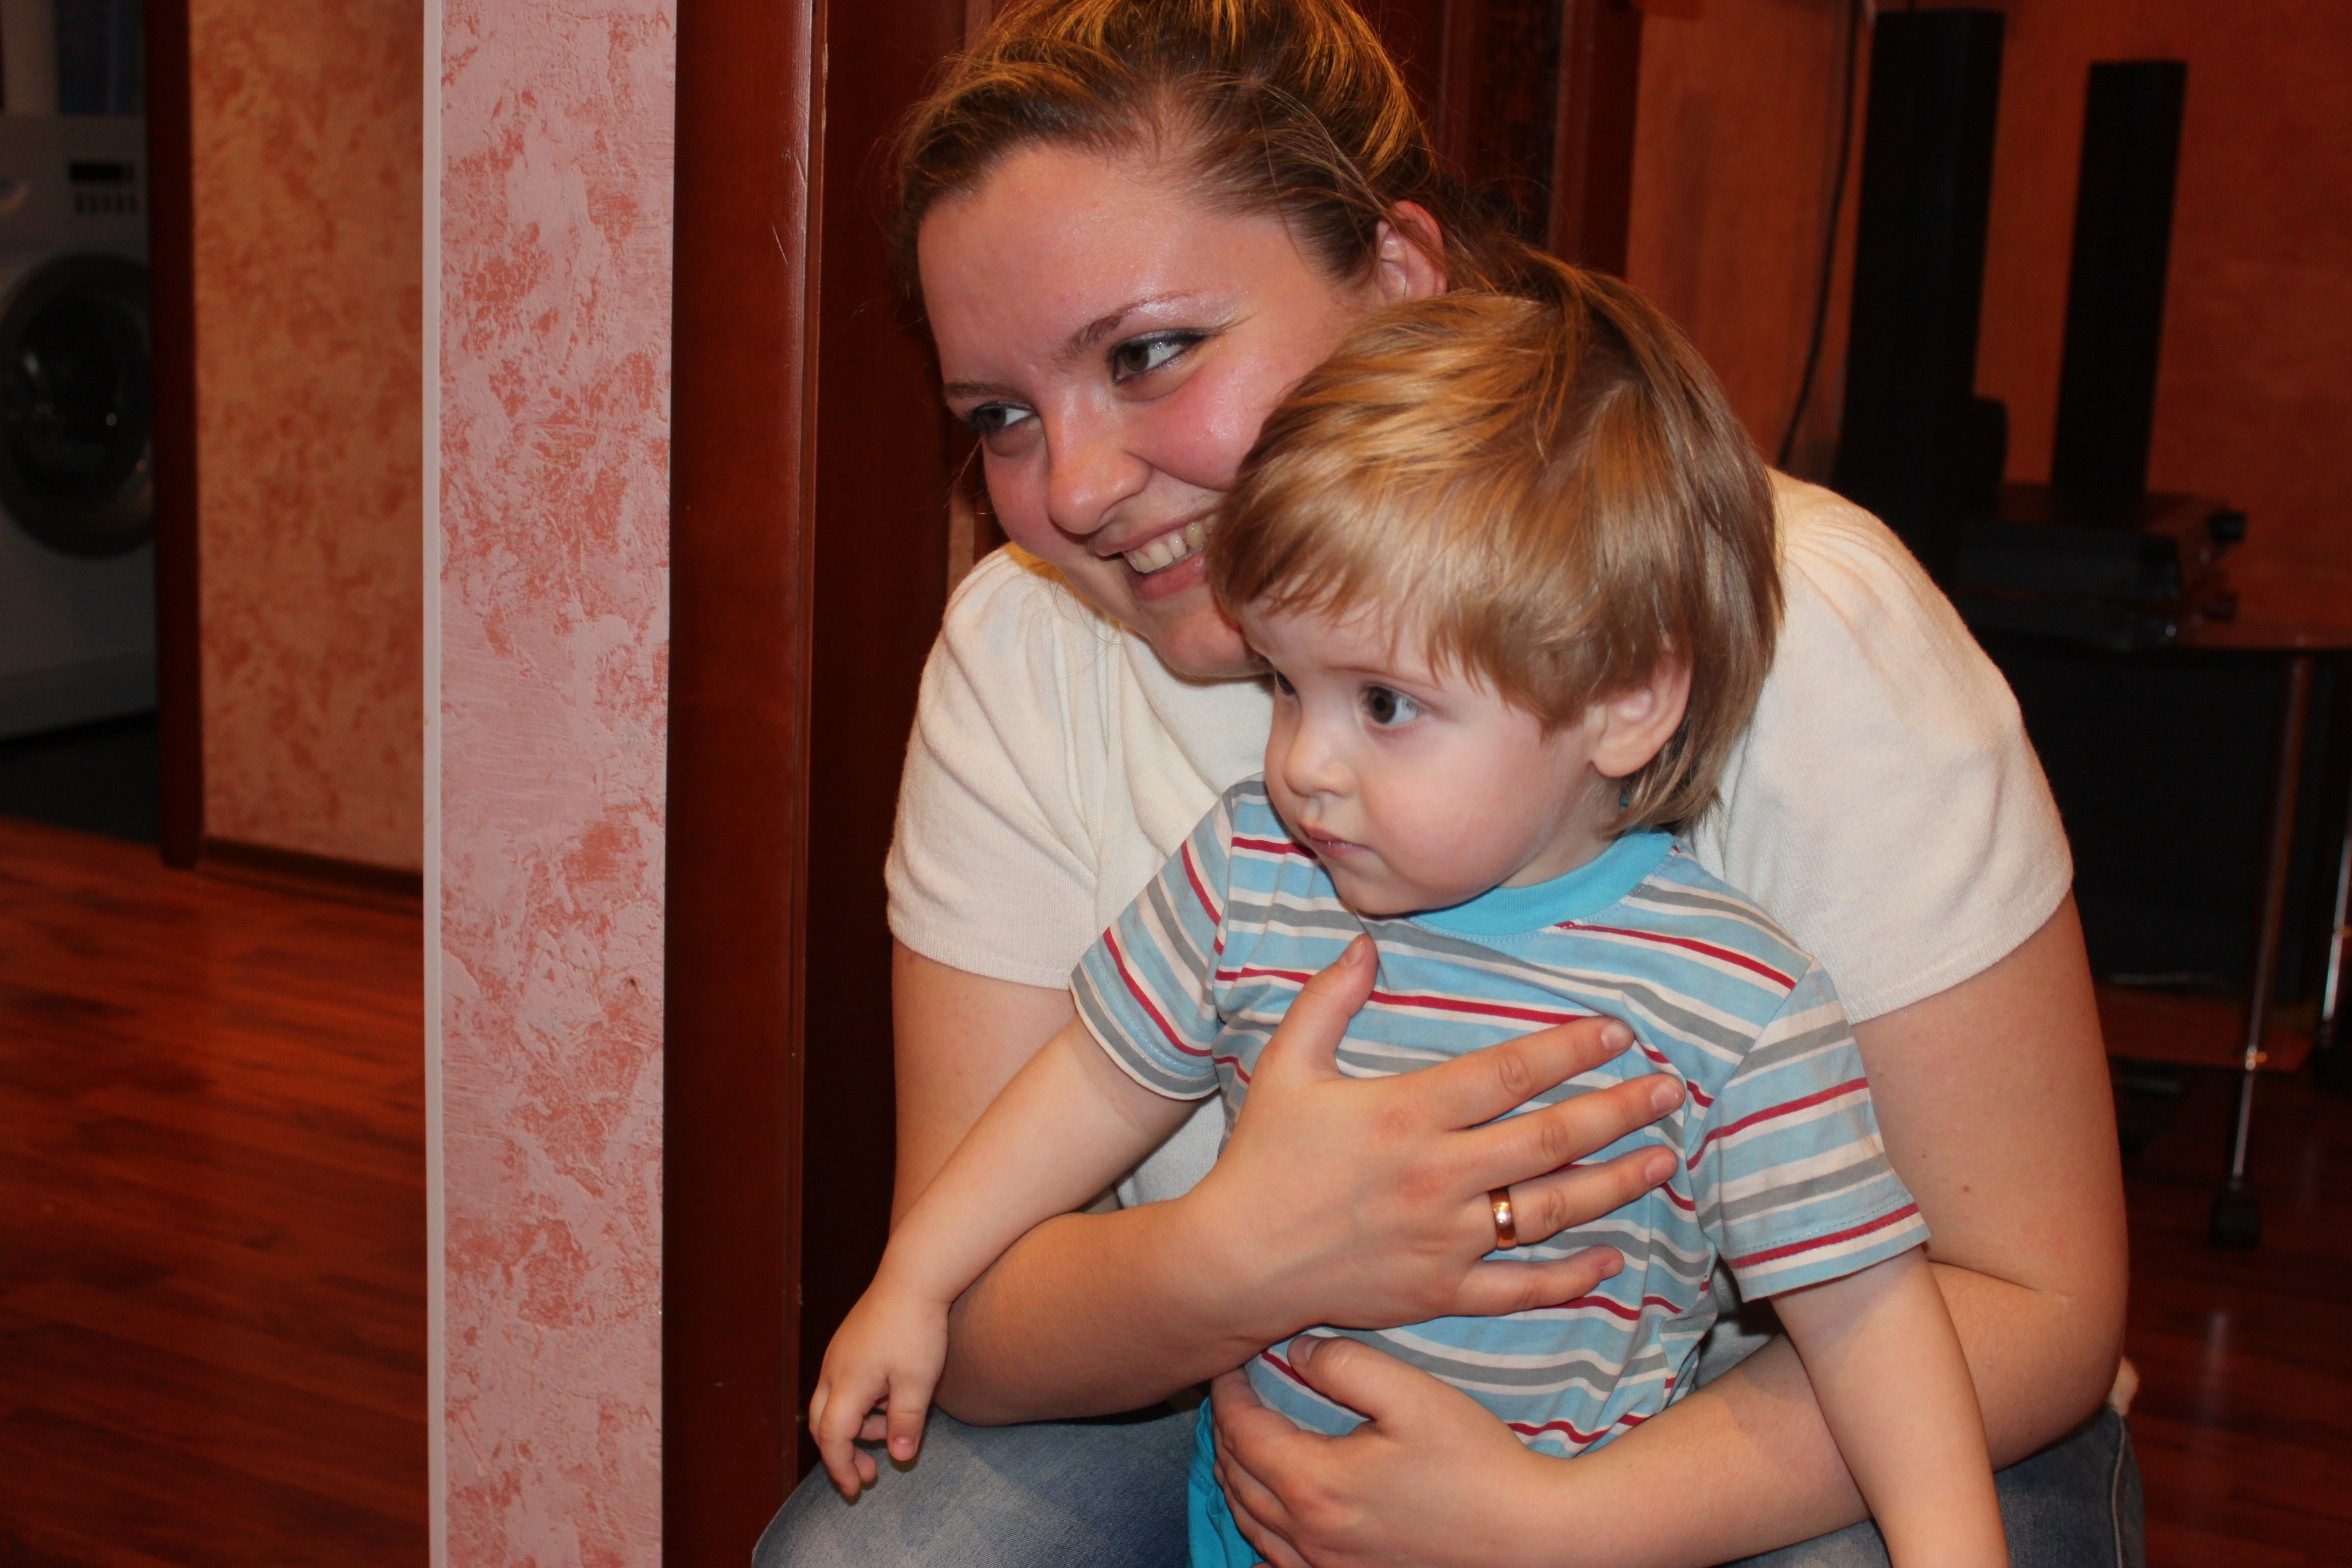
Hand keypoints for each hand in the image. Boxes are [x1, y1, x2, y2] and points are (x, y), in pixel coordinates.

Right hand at [806, 1278, 949, 1498]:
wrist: (913, 1275)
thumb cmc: (916, 1328)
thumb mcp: (918, 1382)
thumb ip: (907, 1423)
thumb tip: (899, 1459)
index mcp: (846, 1385)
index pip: (831, 1439)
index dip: (841, 1468)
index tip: (856, 1490)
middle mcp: (833, 1370)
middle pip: (823, 1425)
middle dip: (843, 1453)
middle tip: (870, 1474)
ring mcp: (838, 1354)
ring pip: (834, 1404)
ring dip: (859, 1426)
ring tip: (896, 1428)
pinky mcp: (849, 1342)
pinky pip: (844, 1385)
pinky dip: (862, 1404)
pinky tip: (891, 1399)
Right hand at [1192, 935, 1682, 1340]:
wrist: (1233, 1261)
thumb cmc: (1262, 1158)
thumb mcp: (1286, 1066)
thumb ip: (1328, 1001)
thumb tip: (1366, 944)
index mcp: (1406, 1114)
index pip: (1508, 1074)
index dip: (1569, 1051)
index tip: (1617, 1034)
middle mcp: (1437, 1176)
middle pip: (1549, 1140)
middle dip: (1618, 1112)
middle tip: (1670, 1091)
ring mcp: (1444, 1240)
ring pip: (1549, 1211)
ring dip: (1614, 1185)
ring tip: (1662, 1159)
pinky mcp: (1440, 1293)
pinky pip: (1519, 1287)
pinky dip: (1570, 1277)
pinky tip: (1611, 1259)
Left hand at [1209, 1338, 1566, 1567]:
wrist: (1528, 1535)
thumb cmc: (1476, 1461)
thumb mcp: (1413, 1395)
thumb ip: (1347, 1364)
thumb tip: (1298, 1353)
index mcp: (1316, 1483)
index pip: (1242, 1432)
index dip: (1228, 1393)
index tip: (1232, 1364)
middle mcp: (1309, 1534)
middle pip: (1236, 1478)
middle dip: (1227, 1431)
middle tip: (1236, 1395)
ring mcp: (1326, 1567)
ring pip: (1250, 1523)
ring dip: (1237, 1477)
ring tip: (1245, 1440)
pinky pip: (1277, 1564)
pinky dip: (1260, 1531)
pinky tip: (1271, 1516)